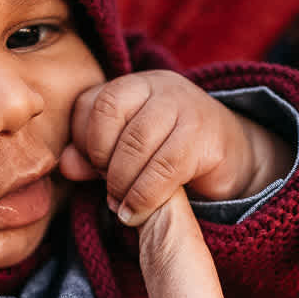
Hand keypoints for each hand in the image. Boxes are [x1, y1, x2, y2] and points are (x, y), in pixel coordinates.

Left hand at [58, 69, 287, 226]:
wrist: (233, 157)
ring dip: (121, 183)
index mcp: (133, 85)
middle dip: (100, 160)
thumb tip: (65, 165)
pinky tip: (137, 212)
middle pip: (108, 113)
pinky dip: (143, 197)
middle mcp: (158, 86)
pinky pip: (163, 168)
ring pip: (134, 143)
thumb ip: (92, 156)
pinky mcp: (205, 137)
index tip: (93, 172)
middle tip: (108, 191)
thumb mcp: (127, 153)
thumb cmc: (170, 155)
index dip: (83, 142)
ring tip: (121, 207)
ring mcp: (184, 107)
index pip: (91, 104)